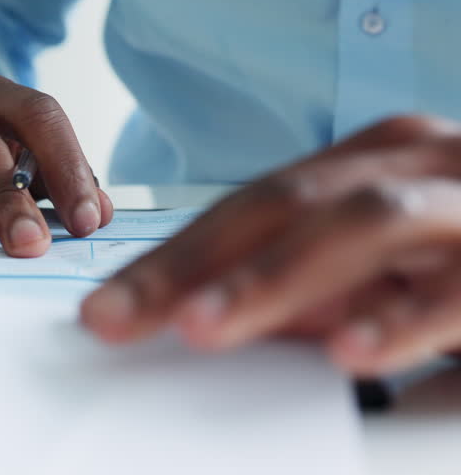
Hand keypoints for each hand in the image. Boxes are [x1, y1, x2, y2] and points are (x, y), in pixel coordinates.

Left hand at [81, 115, 460, 375]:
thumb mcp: (382, 265)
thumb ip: (305, 286)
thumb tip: (194, 316)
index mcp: (367, 161)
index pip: (244, 208)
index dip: (168, 258)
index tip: (103, 311)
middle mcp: (414, 162)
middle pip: (279, 206)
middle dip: (190, 265)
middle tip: (119, 319)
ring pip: (360, 223)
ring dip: (275, 280)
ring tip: (202, 327)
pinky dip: (406, 317)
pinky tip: (352, 355)